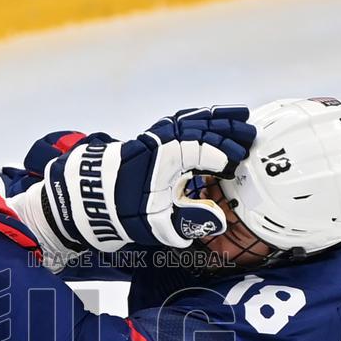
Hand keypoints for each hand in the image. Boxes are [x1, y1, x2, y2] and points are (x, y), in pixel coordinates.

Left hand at [38, 106, 255, 251]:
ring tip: (242, 116)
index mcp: (159, 160)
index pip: (197, 148)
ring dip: (217, 118)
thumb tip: (218, 220)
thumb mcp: (153, 224)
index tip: (238, 161)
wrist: (88, 198)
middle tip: (252, 134)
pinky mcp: (151, 138)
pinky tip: (214, 117)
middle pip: (198, 127)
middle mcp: (157, 142)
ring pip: (190, 119)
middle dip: (227, 129)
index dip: (220, 153)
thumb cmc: (121, 213)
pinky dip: (201, 117)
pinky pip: (180, 121)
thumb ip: (186, 223)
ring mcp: (154, 137)